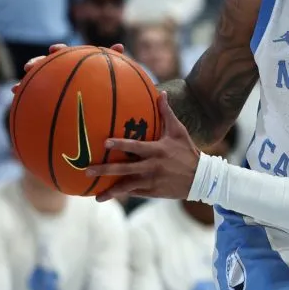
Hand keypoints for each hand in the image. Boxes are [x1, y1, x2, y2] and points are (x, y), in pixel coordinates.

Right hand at [13, 43, 124, 93]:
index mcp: (72, 63)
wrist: (99, 106)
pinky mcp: (47, 98)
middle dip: (36, 64)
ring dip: (25, 84)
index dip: (58, 50)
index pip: (63, 53)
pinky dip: (26, 99)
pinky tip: (17, 103)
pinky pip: (34, 98)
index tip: (55, 50)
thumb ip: (112, 59)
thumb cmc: (105, 85)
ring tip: (15, 88)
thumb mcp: (110, 74)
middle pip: (44, 65)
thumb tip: (120, 45)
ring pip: (36, 81)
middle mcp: (59, 71)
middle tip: (30, 67)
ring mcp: (52, 84)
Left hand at [85, 91, 201, 201]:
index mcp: (158, 150)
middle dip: (105, 170)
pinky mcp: (153, 192)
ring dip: (111, 191)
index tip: (105, 143)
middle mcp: (153, 166)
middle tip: (87, 170)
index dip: (121, 144)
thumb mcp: (179, 131)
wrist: (201, 178)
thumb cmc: (187, 151)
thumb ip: (167, 113)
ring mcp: (152, 181)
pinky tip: (107, 197)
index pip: (136, 146)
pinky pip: (134, 193)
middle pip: (125, 169)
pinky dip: (121, 195)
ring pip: (128, 186)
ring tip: (96, 196)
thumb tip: (162, 92)